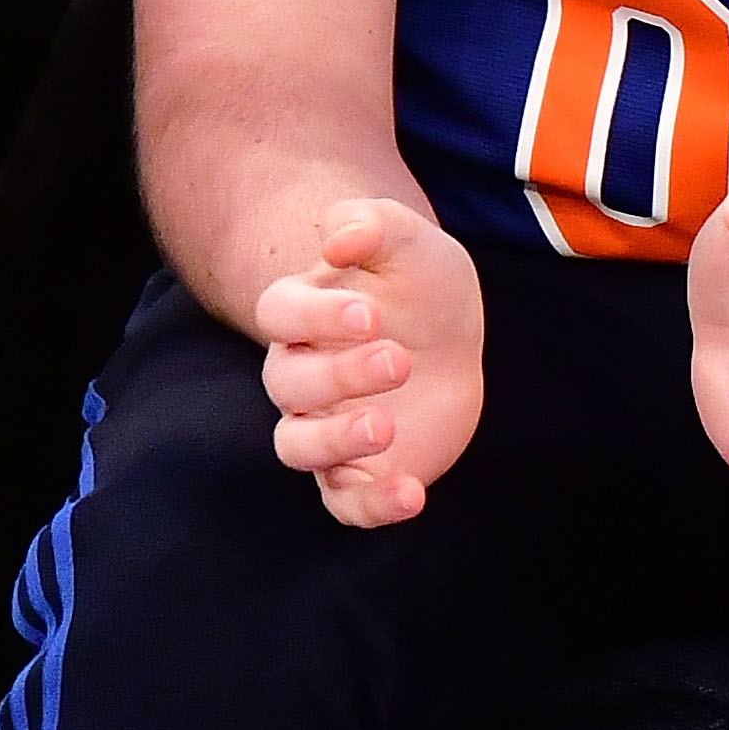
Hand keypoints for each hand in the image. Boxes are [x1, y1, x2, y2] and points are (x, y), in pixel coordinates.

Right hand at [255, 192, 486, 527]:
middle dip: (339, 375)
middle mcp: (299, 377)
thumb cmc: (418, 284)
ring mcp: (324, 428)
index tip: (370, 314)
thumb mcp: (408, 240)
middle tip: (399, 359)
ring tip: (386, 426)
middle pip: (287, 384)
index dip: (316, 317)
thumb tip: (338, 240)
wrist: (449, 336)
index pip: (279, 315)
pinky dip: (373, 506)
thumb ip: (371, 223)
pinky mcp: (357, 472)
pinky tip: (414, 494)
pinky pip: (345, 503)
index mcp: (300, 315)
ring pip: (297, 448)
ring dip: (335, 441)